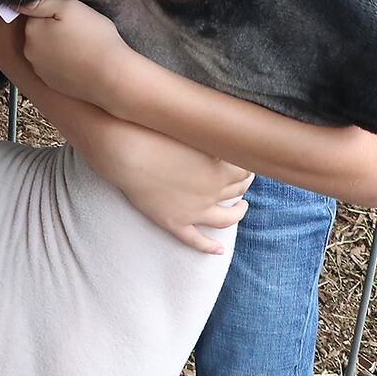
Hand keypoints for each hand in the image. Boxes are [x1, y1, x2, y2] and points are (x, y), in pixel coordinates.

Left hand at [14, 0, 131, 104]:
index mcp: (32, 31)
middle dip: (54, 30)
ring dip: (58, 47)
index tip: (72, 18)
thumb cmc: (94, 38)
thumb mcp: (69, 7)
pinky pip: (55, 67)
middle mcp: (30, 52)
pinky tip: (81, 61)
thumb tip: (18, 2)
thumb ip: (41, 3)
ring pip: (46, 51)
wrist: (110, 76)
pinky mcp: (52, 83)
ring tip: (82, 47)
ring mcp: (40, 70)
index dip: (55, 13)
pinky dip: (64, 63)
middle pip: (39, 33)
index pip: (36, 14)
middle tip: (79, 31)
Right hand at [92, 124, 254, 254]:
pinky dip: (209, 247)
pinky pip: (196, 240)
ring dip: (237, 214)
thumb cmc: (156, 131)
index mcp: (221, 168)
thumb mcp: (193, 128)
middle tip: (246, 178)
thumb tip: (228, 125)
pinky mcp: (175, 223)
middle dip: (244, 185)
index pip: (247, 168)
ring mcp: (195, 211)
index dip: (250, 164)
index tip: (248, 158)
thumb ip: (212, 131)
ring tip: (242, 209)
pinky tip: (219, 250)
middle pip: (238, 191)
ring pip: (225, 219)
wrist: (126, 151)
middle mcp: (213, 192)